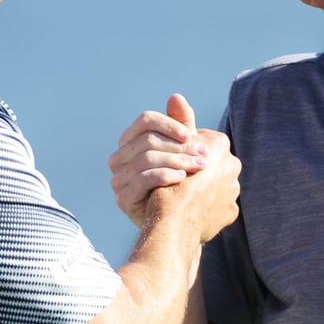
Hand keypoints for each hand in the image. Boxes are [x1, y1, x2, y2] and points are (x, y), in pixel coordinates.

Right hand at [110, 94, 211, 228]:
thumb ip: (180, 126)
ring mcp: (118, 179)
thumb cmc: (178, 185)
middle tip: (205, 156)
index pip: (145, 121)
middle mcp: (119, 158)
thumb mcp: (181, 152)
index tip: (190, 136)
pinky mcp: (123, 198)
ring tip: (199, 168)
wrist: (174, 226)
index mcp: (130, 142)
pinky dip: (165, 176)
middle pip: (148, 140)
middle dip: (179, 147)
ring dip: (177, 161)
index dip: (169, 124)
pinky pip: (143, 180)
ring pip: (147, 158)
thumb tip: (176, 97)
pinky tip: (183, 179)